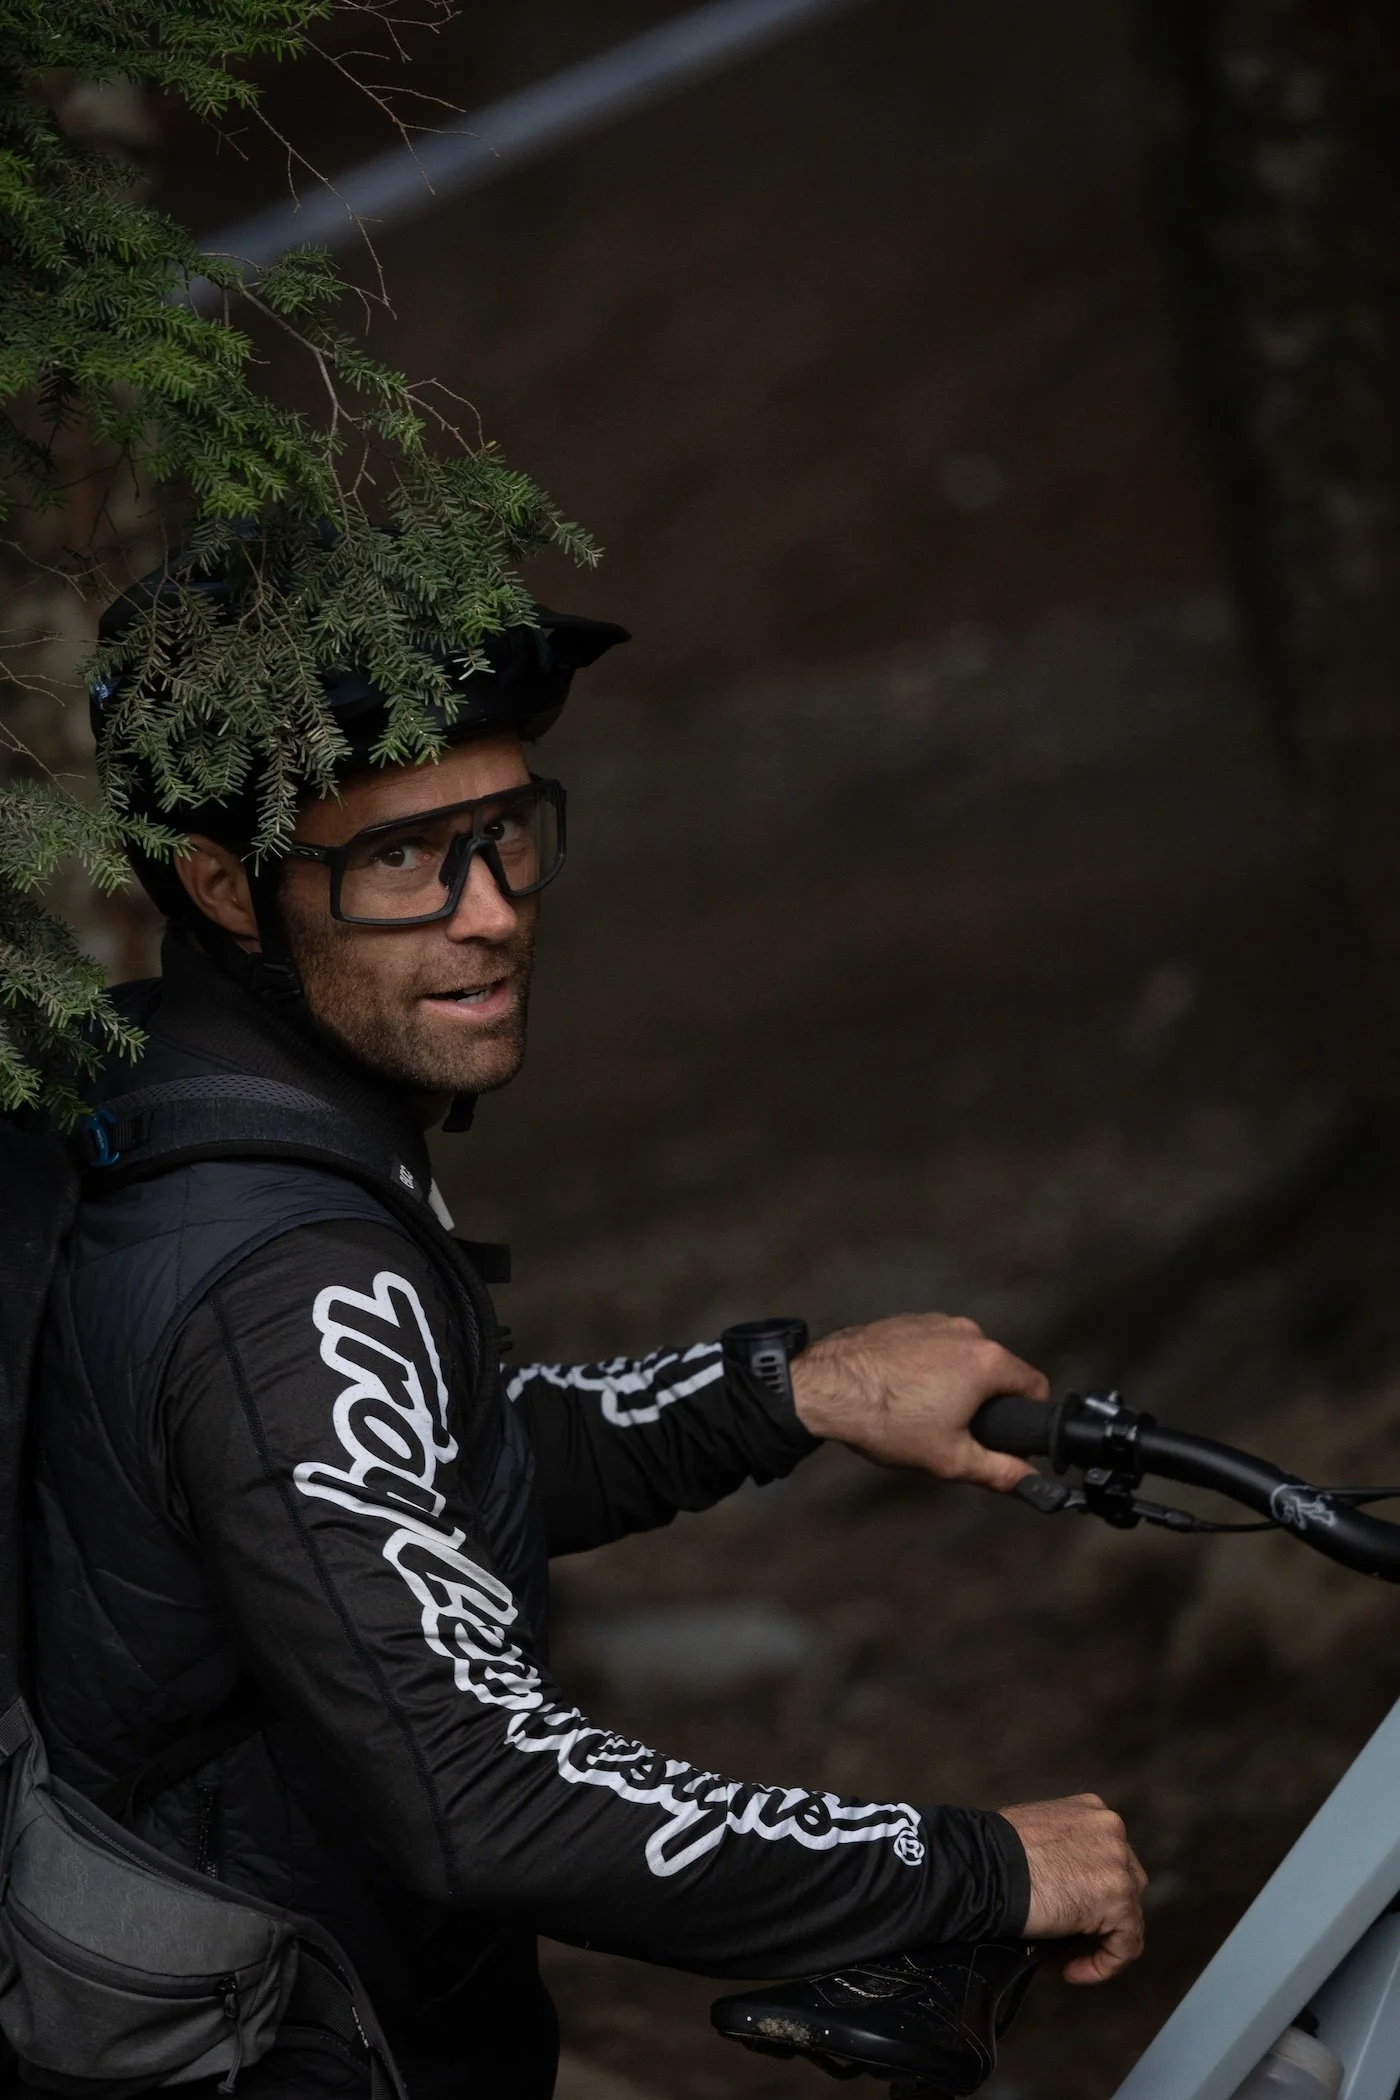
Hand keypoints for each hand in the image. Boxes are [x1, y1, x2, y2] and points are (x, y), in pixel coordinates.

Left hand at [789, 1313, 1048, 1493]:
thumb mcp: (950, 1458)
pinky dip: (928, 1368)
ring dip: (956, 1383)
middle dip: (987, 1402)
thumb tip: (1033, 1482)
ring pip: (964, 1358)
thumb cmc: (887, 1421)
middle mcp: (967, 1331)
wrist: (823, 1388)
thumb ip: (1000, 1471)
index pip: (1035, 1385)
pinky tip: (903, 1392)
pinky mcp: (907, 1321)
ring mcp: (935, 1321)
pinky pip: (934, 1346)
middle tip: (958, 1433)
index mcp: (988, 1360)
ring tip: (923, 1413)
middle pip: (998, 1371)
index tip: (1010, 1437)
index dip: (1029, 1416)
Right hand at [998, 1795, 1146, 1982]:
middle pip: (1124, 1886)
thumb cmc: (993, 1856)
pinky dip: (1102, 1965)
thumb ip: (1063, 1851)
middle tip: (1063, 1942)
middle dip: (1096, 1919)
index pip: (1108, 1860)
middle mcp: (1112, 1829)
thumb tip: (1065, 1887)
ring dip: (1095, 1944)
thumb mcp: (1036, 1835)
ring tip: (1061, 1960)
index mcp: (1091, 1810)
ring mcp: (1120, 1863)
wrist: (984, 1868)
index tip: (1063, 1919)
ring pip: (1127, 1917)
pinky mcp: (1119, 1899)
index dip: (1088, 1897)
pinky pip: (1126, 1945)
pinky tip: (1070, 1971)